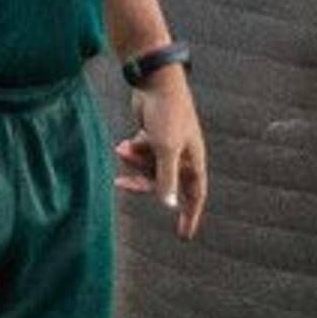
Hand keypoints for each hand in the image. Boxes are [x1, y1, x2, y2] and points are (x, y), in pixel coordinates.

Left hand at [114, 73, 206, 239]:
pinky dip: (131, 152)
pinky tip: (122, 145)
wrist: (156, 82)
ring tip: (121, 149)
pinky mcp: (152, 137)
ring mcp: (166, 147)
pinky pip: (141, 156)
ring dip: (133, 163)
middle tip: (122, 185)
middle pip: (164, 183)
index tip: (184, 235)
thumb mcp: (165, 150)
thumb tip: (169, 206)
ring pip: (148, 169)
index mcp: (193, 160)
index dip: (190, 216)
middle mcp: (182, 156)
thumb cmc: (168, 114)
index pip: (195, 195)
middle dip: (143, 183)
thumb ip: (166, 179)